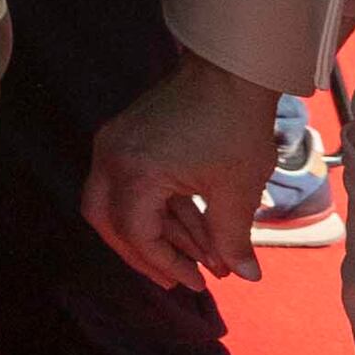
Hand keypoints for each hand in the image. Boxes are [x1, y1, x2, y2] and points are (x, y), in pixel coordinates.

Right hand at [90, 51, 292, 285]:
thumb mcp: (237, 190)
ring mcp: (114, 144)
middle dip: (143, 254)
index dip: (166, 264)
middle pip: (107, 220)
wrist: (231, 71)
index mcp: (135, 173)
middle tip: (176, 278)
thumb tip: (246, 277)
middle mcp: (111, 159)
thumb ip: (232, 239)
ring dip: (156, 232)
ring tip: (199, 257)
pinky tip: (193, 225)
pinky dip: (157, 208)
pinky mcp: (126, 135)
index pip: (136, 234)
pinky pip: (129, 182)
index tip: (199, 283)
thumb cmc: (235, 129)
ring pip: (117, 202)